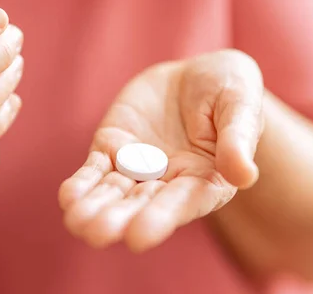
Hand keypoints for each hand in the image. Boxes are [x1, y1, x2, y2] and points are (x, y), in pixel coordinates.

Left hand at [59, 50, 263, 251]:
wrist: (196, 75)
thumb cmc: (230, 90)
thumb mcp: (240, 105)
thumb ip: (238, 138)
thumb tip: (244, 176)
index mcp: (207, 180)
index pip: (183, 203)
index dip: (161, 218)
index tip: (138, 236)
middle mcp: (170, 181)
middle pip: (142, 205)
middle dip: (119, 219)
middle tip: (97, 233)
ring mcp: (138, 166)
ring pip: (113, 193)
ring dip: (95, 209)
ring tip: (77, 223)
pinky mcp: (113, 148)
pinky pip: (95, 170)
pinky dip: (81, 184)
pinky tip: (68, 199)